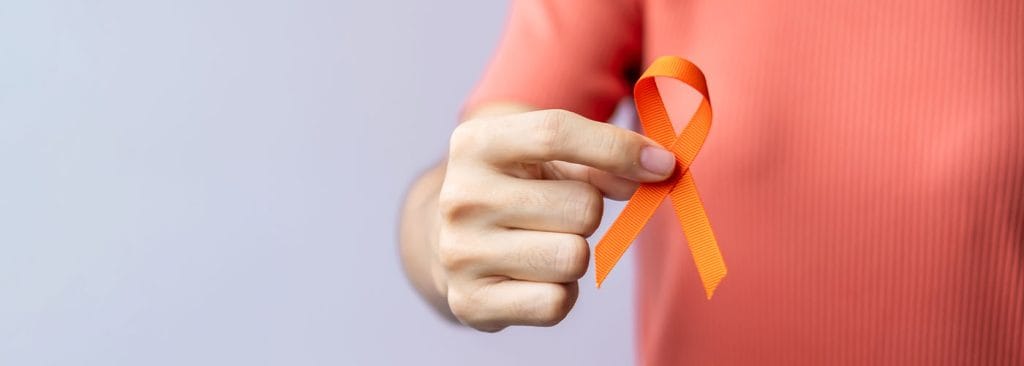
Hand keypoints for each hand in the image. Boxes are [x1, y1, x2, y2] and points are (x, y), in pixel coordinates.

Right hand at [435, 109, 675, 330]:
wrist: (443, 240)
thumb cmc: (512, 188)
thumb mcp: (544, 157)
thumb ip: (600, 158)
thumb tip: (655, 172)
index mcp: (474, 144)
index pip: (555, 133)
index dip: (618, 148)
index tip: (662, 165)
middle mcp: (460, 197)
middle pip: (581, 206)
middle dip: (587, 212)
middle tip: (556, 214)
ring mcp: (460, 252)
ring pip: (574, 257)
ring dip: (575, 254)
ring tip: (543, 245)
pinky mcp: (470, 303)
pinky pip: (556, 303)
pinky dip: (561, 294)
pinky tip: (534, 277)